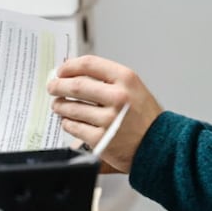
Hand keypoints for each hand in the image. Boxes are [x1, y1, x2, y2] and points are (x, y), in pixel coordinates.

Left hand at [48, 55, 163, 173]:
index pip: (89, 64)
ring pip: (71, 107)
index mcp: (126, 79)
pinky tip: (68, 121)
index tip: (61, 70)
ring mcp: (109, 119)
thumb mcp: (133, 88)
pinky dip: (67, 123)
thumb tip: (75, 74)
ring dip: (60, 105)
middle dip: (58, 85)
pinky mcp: (101, 139)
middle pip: (75, 85)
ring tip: (58, 105)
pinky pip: (74, 127)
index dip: (70, 66)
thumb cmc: (145, 117)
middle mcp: (118, 97)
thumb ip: (107, 79)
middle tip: (52, 86)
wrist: (159, 146)